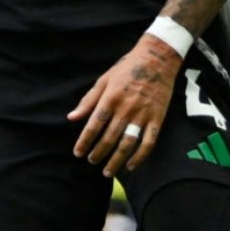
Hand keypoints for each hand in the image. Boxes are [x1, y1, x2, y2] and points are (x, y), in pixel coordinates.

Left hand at [69, 36, 180, 175]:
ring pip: (127, 143)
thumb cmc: (126, 69)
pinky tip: (131, 166)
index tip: (78, 153)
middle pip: (109, 137)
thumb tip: (71, 118)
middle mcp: (126, 108)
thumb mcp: (103, 80)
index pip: (94, 125)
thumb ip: (88, 101)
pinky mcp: (158, 118)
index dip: (85, 141)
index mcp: (110, 98)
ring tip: (107, 171)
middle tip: (91, 161)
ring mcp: (143, 115)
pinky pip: (149, 142)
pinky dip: (140, 157)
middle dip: (98, 152)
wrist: (157, 59)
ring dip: (116, 160)